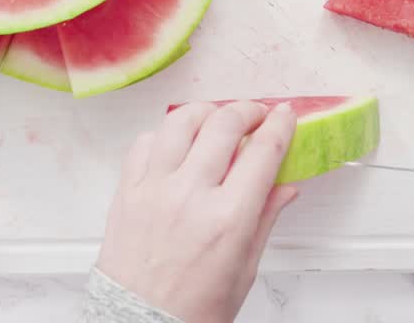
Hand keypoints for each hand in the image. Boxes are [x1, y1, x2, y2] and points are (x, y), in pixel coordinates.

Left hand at [96, 101, 298, 322]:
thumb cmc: (191, 308)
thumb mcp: (244, 269)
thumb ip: (265, 219)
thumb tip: (286, 188)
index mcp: (227, 219)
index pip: (262, 151)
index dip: (279, 125)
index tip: (284, 115)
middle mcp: (190, 196)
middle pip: (224, 124)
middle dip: (247, 110)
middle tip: (255, 115)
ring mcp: (154, 189)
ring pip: (180, 121)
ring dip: (205, 112)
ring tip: (216, 118)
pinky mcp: (127, 191)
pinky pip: (145, 142)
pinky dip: (165, 134)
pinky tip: (177, 143)